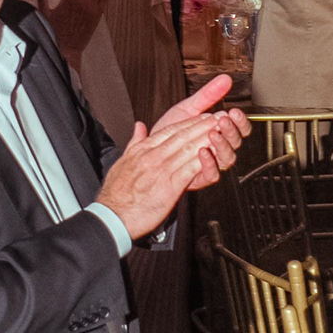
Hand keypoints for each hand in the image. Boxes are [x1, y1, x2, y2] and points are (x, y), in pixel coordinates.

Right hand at [94, 73, 247, 240]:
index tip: (200, 116)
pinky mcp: (170, 186)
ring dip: (206, 138)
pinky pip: (189, 170)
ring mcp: (162, 170)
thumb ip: (134, 142)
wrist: (113, 215)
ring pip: (188, 149)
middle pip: (182, 136)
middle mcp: (153, 156)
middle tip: (217, 117)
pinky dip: (202, 160)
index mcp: (143, 150)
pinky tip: (211, 154)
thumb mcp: (122, 161)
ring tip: (219, 131)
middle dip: (202, 125)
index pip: (169, 130)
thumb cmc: (116, 193)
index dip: (188, 122)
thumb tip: (139, 126)